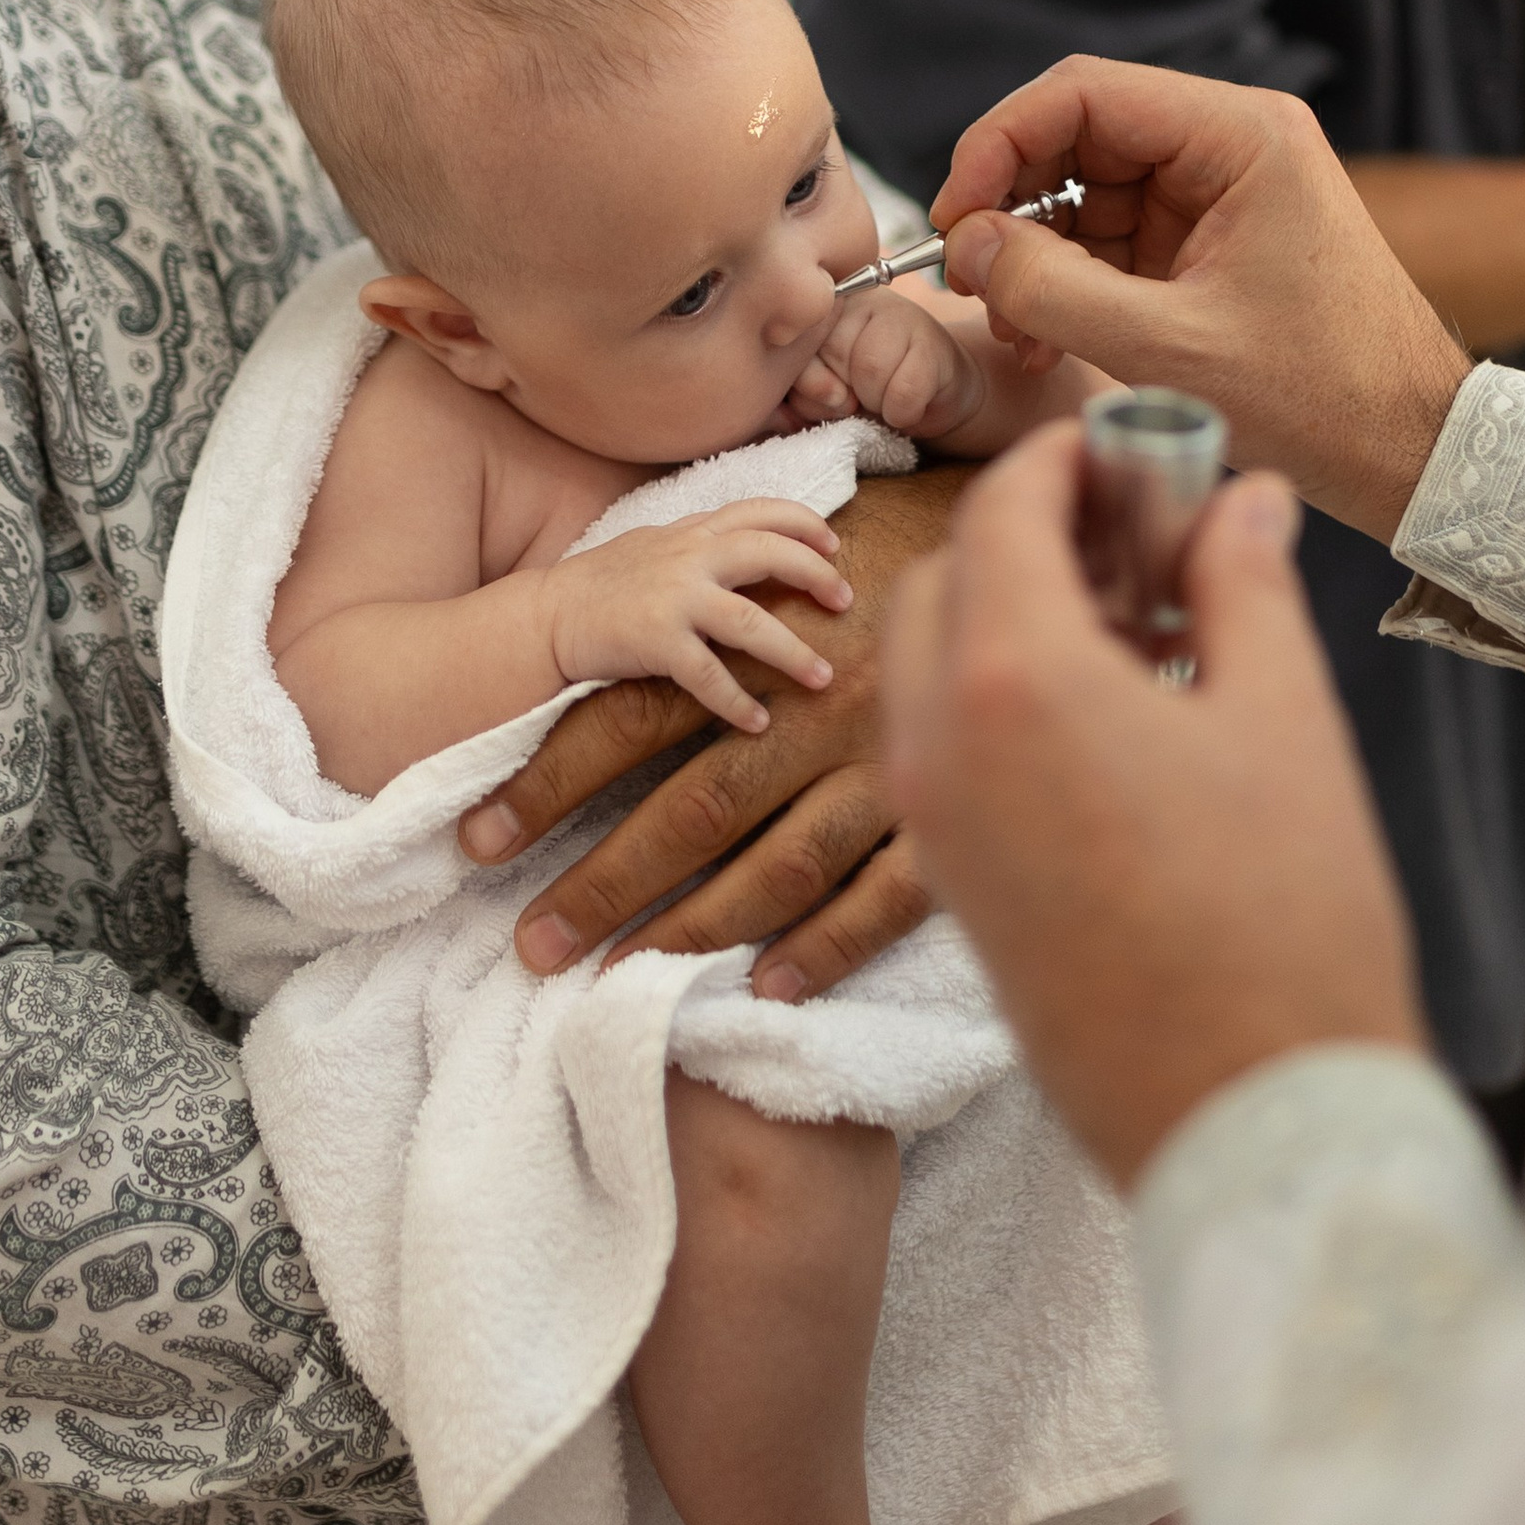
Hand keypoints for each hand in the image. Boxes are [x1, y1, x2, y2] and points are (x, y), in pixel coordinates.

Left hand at [460, 467, 958, 997]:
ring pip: (777, 865)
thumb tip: (610, 644)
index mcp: (765, 644)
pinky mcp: (959, 812)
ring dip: (692, 930)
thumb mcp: (803, 555)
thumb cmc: (905, 541)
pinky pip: (887, 896)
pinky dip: (828, 946)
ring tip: (617, 981)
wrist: (1048, 537)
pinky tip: (766, 987)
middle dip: (601, 882)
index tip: (476, 841)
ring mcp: (890, 766)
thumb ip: (716, 610)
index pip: (631, 718)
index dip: (548, 782)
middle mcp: (817, 710)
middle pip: (690, 808)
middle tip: (529, 948)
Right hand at [547, 501, 852, 739]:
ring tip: (824, 678)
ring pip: (751, 621)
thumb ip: (701, 544)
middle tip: (845, 602)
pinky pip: (708, 676)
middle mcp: (686, 558)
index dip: (803, 523)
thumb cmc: (601, 588)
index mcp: (690, 533)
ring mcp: (671, 598)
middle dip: (815, 575)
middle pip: (769, 553)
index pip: (758, 511)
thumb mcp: (654, 548)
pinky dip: (737, 702)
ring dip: (794, 652)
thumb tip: (753, 542)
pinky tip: (759, 723)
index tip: (834, 545)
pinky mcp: (654, 642)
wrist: (544, 619)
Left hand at [789, 286, 985, 440]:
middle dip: (845, 393)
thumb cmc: (866, 390)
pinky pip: (904, 391)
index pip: (801, 344)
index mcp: (824, 305)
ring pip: (870, 369)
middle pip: (835, 354)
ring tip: (883, 398)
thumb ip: (807, 386)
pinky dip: (902, 413)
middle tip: (861, 395)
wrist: (931, 396)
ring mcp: (902, 313)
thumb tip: (832, 392)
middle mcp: (861, 297)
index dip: (811, 382)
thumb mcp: (823, 391)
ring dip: (875, 403)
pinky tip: (906, 406)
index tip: (831, 390)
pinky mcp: (933, 342)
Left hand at [882, 424, 1423, 1189]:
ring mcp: (930, 824)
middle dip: (1023, 535)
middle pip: (945, 578)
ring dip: (995, 618)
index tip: (1127, 451)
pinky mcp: (947, 890)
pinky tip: (1097, 722)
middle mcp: (939, 741)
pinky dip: (985, 704)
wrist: (1253, 1116)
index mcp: (1015, 675)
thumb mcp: (1285, 720)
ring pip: (920, 667)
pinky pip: (932, 754)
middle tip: (1135, 541)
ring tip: (1124, 630)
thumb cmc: (1289, 917)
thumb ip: (1243, 585)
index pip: (1003, 508)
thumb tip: (1242, 496)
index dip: (1064, 460)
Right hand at [931, 57, 1469, 538]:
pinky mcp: (1208, 242)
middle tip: (971, 279)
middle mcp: (1230, 145)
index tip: (953, 214)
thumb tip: (967, 247)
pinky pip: (1111, 240)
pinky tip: (1045, 339)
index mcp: (1240, 136)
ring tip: (1015, 332)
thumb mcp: (1169, 349)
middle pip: (1077, 139)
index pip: (1083, 92)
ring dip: (1035, 257)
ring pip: (1085, 194)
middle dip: (1012, 208)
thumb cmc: (1323, 398)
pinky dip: (1069, 284)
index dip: (999, 142)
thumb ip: (1051, 291)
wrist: (1409, 452)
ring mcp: (1218, 194)